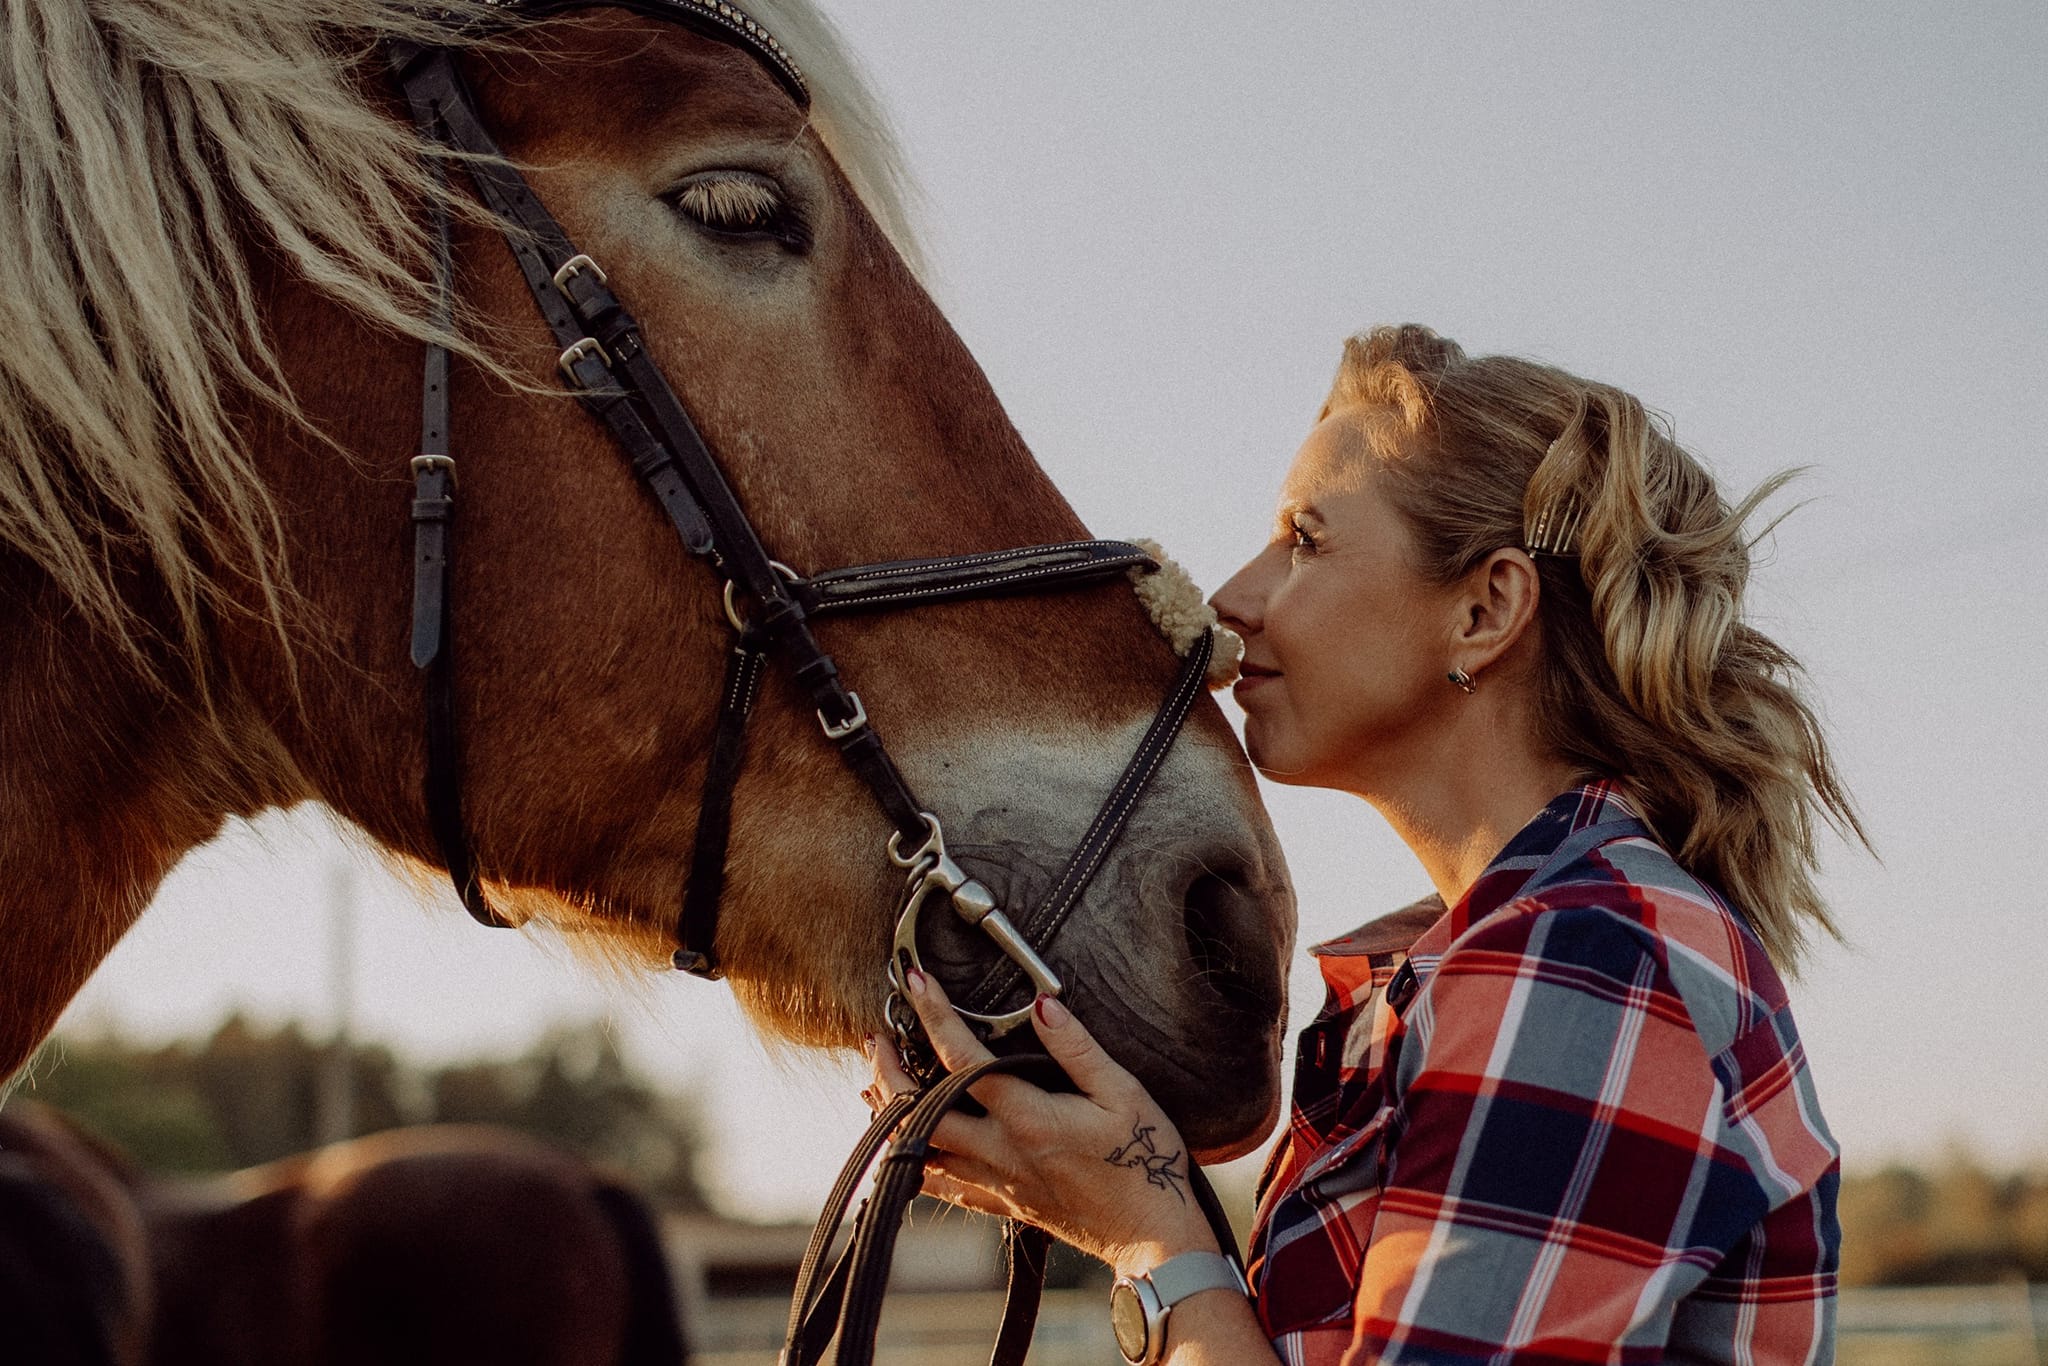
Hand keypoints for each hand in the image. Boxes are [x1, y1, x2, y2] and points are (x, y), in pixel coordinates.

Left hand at [865, 969, 1219, 1277]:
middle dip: (886, 1074)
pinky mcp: (1001, 1203)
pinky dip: (915, 1160)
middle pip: (918, 1114)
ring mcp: (996, 1182)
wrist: (1151, 1235)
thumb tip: (1041, 1004)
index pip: (963, 1061)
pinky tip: (908, 1143)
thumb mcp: (1123, 1093)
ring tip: (874, 1085)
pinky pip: (941, 1185)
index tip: (916, 981)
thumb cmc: (1144, 1160)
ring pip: (920, 1153)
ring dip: (891, 1118)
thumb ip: (1077, 1048)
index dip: (934, 1015)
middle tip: (874, 1042)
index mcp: (1028, 1118)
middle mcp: (1000, 1152)